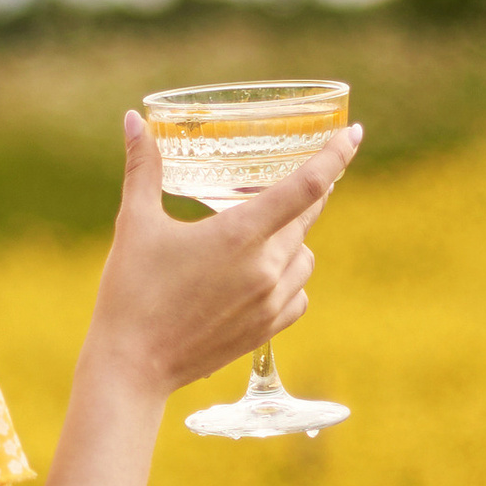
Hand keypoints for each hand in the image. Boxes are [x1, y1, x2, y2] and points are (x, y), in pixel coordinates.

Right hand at [85, 110, 361, 397]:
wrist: (132, 366)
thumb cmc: (130, 292)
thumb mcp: (135, 223)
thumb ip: (143, 168)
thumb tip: (135, 119)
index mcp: (239, 235)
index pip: (305, 187)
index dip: (334, 156)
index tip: (354, 134)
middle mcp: (265, 268)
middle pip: (306, 218)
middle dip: (303, 195)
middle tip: (288, 182)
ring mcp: (270, 302)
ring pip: (305, 257)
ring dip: (292, 239)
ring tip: (261, 234)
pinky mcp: (266, 330)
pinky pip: (299, 294)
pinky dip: (290, 279)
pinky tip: (263, 276)